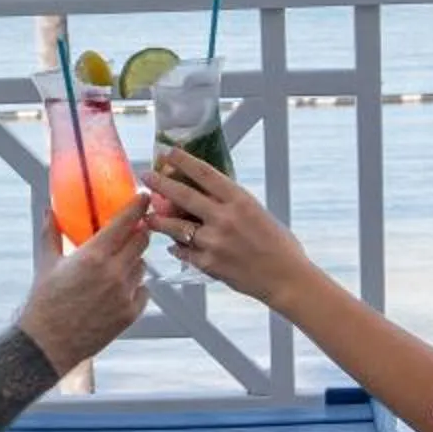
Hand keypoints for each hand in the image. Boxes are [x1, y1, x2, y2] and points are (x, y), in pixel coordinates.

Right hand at [18, 196, 152, 374]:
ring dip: (134, 261)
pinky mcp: (130, 314)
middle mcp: (114, 272)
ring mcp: (125, 294)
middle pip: (142, 241)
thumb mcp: (47, 263)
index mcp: (94, 255)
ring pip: (142, 266)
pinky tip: (118, 289)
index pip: (126, 221)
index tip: (144, 197)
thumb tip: (50, 210)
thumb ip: (51, 233)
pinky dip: (135, 286)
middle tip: (132, 231)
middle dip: (139, 232)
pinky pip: (143, 290)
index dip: (138, 206)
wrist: (48, 343)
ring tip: (116, 266)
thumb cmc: (44, 303)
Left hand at [151, 150, 311, 305]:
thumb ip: (233, 204)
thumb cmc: (279, 245)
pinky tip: (172, 245)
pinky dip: (177, 247)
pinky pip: (184, 252)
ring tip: (148, 216)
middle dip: (160, 184)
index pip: (205, 173)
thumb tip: (209, 195)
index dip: (184, 160)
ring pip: (176, 226)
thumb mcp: (258, 213)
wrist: (286, 278)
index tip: (170, 153)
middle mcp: (224, 218)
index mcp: (239, 200)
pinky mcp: (209, 264)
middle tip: (146, 176)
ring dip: (159, 220)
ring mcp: (214, 242)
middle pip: (183, 195)